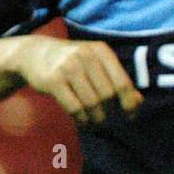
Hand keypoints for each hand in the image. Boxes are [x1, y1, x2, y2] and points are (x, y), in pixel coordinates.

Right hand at [12, 34, 142, 126]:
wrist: (35, 53)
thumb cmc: (74, 62)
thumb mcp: (97, 63)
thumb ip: (117, 79)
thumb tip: (138, 102)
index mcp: (101, 51)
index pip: (122, 82)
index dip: (129, 103)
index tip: (130, 116)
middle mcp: (86, 56)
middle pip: (107, 95)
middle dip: (110, 111)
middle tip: (106, 118)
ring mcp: (68, 67)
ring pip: (92, 103)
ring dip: (96, 118)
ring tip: (95, 122)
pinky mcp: (52, 80)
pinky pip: (75, 107)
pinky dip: (82, 119)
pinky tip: (83, 122)